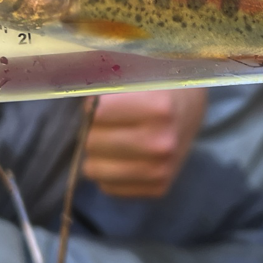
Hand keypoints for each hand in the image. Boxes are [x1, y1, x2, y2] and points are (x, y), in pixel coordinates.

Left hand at [82, 89, 207, 197]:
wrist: (189, 108)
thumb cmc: (155, 88)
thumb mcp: (134, 74)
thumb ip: (102, 83)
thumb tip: (73, 99)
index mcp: (158, 108)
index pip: (96, 114)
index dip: (93, 106)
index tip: (104, 103)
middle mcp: (162, 143)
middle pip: (92, 142)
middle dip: (94, 130)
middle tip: (110, 123)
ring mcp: (162, 170)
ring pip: (94, 170)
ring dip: (98, 154)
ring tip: (115, 140)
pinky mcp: (159, 188)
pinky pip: (108, 187)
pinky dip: (110, 172)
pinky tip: (125, 157)